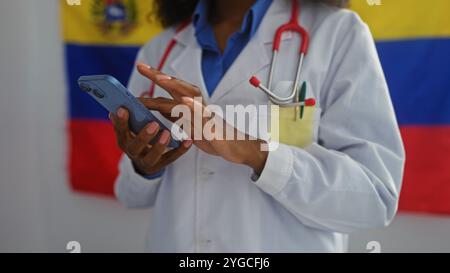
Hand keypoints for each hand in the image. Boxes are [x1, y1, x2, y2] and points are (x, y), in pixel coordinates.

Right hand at [110, 107, 192, 175]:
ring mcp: (147, 160)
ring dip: (160, 145)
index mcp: (124, 140)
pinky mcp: (161, 164)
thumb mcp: (130, 130)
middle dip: (143, 135)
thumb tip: (119, 105)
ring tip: (167, 133)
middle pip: (135, 146)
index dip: (121, 121)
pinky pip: (172, 158)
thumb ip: (127, 119)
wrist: (146, 161)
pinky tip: (188, 141)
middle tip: (154, 124)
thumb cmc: (137, 138)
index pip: (120, 131)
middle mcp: (133, 152)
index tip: (123, 109)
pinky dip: (180, 150)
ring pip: (152, 156)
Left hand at [136, 63, 267, 173]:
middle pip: (175, 85)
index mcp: (188, 103)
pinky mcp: (211, 124)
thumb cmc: (210, 134)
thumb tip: (154, 106)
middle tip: (141, 67)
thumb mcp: (186, 122)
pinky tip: (184, 100)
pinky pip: (202, 113)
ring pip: (188, 94)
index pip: (169, 88)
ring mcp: (203, 112)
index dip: (155, 76)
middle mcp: (195, 103)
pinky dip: (194, 106)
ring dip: (174, 85)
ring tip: (160, 78)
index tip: (140, 66)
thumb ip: (173, 113)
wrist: (232, 145)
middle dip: (159, 76)